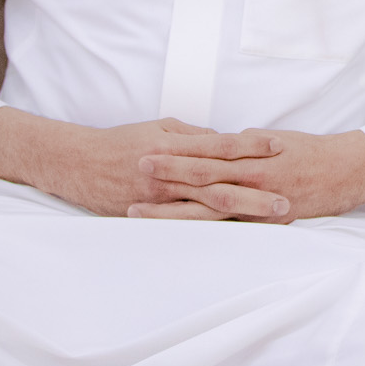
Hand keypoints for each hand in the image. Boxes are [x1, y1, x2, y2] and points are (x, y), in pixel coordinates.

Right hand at [0, 109, 284, 217]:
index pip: (221, 146)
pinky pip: (184, 225)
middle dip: (256, 193)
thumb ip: (194, 136)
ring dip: (241, 216)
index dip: (251, 146)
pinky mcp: (149, 216)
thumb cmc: (122, 141)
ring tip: (269, 222)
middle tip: (288, 201)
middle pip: (220, 182)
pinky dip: (210, 231)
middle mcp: (171, 173)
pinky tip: (233, 238)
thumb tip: (226, 140)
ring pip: (207, 209)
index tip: (281, 147)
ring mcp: (160, 197)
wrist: (76, 162)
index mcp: (176, 147)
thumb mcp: (160, 128)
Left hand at [132, 129, 364, 221]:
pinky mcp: (271, 220)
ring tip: (140, 212)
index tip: (146, 150)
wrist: (351, 169)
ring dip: (173, 210)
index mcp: (253, 153)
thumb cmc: (313, 151)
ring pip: (210, 206)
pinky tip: (178, 237)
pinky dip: (204, 231)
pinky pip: (232, 226)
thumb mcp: (276, 139)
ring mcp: (261, 201)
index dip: (176, 153)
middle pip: (203, 177)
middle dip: (167, 177)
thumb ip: (244, 144)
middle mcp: (253, 177)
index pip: (207, 152)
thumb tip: (217, 143)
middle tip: (134, 174)